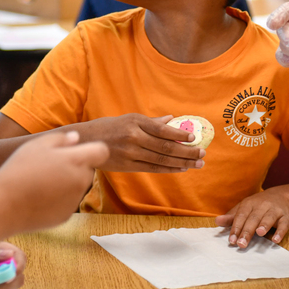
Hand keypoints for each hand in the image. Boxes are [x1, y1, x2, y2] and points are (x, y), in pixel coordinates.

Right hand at [0, 131, 107, 231]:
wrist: (4, 205)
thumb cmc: (19, 170)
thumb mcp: (37, 145)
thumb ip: (61, 139)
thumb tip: (76, 139)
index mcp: (76, 160)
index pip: (101, 151)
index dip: (93, 149)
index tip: (79, 151)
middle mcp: (81, 181)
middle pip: (88, 170)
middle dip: (76, 167)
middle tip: (51, 167)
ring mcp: (74, 200)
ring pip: (78, 187)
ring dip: (67, 183)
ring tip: (41, 182)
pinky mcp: (66, 216)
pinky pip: (68, 203)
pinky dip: (59, 200)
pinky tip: (39, 198)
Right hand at [85, 114, 204, 173]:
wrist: (86, 141)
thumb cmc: (110, 127)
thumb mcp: (129, 118)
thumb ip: (151, 122)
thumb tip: (171, 120)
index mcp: (136, 122)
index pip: (163, 130)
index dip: (180, 136)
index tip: (194, 139)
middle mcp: (134, 137)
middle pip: (165, 147)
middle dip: (187, 152)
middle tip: (202, 154)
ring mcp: (130, 153)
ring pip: (161, 160)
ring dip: (182, 162)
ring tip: (197, 163)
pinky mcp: (128, 166)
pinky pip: (152, 168)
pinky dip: (168, 169)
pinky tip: (181, 168)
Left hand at [216, 189, 288, 247]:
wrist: (281, 197)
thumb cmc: (257, 206)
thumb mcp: (244, 208)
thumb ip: (231, 217)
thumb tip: (217, 221)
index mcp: (249, 203)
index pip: (241, 215)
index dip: (236, 227)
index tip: (232, 240)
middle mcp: (262, 205)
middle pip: (254, 218)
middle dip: (247, 231)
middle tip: (241, 243)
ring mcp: (275, 210)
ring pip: (269, 217)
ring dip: (264, 225)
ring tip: (259, 233)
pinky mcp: (285, 216)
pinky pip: (284, 224)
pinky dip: (280, 232)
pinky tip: (276, 240)